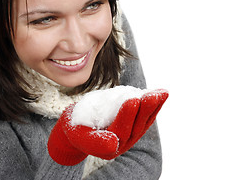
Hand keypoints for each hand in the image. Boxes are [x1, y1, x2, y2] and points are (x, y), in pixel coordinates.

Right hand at [47, 89, 167, 164]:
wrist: (80, 128)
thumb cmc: (77, 128)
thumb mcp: (80, 135)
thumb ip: (96, 141)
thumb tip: (113, 144)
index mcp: (109, 147)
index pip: (120, 131)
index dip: (127, 115)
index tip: (132, 100)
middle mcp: (123, 143)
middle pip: (136, 126)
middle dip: (144, 109)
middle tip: (152, 95)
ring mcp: (131, 135)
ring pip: (144, 120)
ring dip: (154, 106)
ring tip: (162, 92)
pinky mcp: (134, 126)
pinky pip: (146, 116)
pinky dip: (155, 105)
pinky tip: (161, 94)